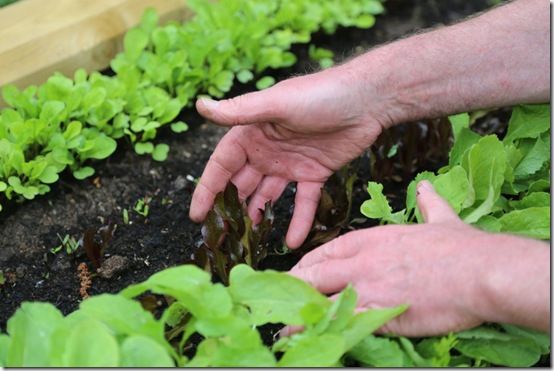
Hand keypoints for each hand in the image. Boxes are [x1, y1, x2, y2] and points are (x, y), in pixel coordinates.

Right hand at [190, 67, 390, 247]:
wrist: (368, 100)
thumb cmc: (320, 94)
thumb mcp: (277, 103)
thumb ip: (240, 111)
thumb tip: (200, 106)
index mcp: (253, 133)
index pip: (223, 165)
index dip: (208, 189)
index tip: (197, 215)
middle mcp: (267, 150)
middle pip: (242, 184)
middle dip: (230, 208)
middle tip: (221, 236)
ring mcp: (291, 164)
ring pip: (268, 196)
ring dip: (259, 217)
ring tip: (249, 242)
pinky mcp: (315, 173)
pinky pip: (303, 202)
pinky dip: (298, 221)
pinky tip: (291, 242)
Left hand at [289, 181, 549, 335]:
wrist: (481, 271)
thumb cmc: (461, 247)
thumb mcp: (440, 219)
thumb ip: (428, 203)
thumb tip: (425, 187)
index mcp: (372, 238)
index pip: (327, 250)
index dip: (308, 263)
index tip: (298, 272)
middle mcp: (362, 260)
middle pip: (315, 273)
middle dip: (295, 286)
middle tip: (281, 298)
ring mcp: (368, 286)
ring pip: (321, 297)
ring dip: (300, 310)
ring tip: (283, 323)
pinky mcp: (379, 312)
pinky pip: (342, 321)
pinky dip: (322, 328)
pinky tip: (306, 336)